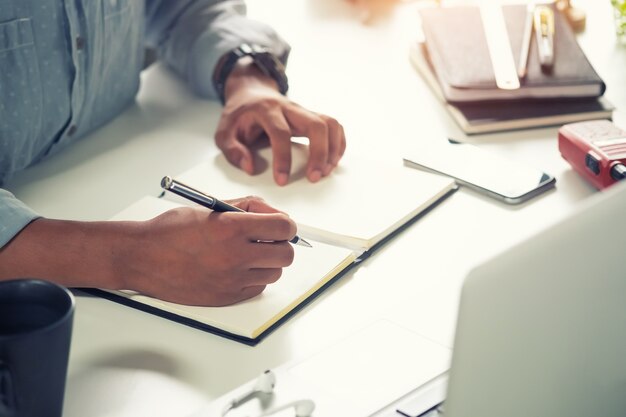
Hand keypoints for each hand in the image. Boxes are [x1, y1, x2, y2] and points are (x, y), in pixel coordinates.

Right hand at [0, 197, 296, 306]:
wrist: (141, 258)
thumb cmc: (168, 231)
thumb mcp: (208, 208)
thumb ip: (243, 207)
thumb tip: (268, 211)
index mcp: (231, 228)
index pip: (283, 227)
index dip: (285, 224)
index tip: (279, 224)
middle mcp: (235, 256)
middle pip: (286, 254)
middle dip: (280, 244)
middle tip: (267, 239)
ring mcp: (232, 280)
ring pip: (274, 273)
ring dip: (268, 262)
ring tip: (249, 253)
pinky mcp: (226, 297)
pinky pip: (257, 288)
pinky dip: (254, 278)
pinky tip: (238, 268)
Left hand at [214, 59, 345, 185]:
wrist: (251, 93)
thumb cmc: (239, 116)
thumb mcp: (224, 132)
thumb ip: (233, 151)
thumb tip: (250, 168)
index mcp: (266, 110)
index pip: (280, 133)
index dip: (283, 158)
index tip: (282, 180)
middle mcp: (289, 108)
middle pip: (315, 124)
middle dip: (319, 153)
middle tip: (315, 177)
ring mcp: (304, 111)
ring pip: (329, 123)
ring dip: (333, 148)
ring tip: (326, 171)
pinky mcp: (312, 116)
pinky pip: (334, 125)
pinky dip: (338, 143)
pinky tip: (332, 160)